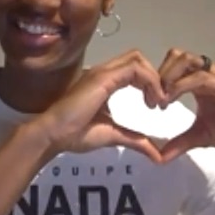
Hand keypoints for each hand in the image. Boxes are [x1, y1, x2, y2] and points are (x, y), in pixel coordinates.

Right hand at [33, 50, 169, 163]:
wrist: (53, 134)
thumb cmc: (75, 134)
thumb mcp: (113, 135)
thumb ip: (135, 140)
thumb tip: (157, 155)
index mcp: (104, 82)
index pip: (133, 68)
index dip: (150, 82)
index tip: (156, 105)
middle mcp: (103, 72)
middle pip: (137, 58)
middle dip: (155, 76)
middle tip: (160, 101)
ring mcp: (102, 72)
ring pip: (137, 59)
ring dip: (154, 77)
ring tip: (158, 101)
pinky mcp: (102, 78)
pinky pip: (134, 69)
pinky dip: (150, 81)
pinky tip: (152, 101)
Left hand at [156, 49, 214, 161]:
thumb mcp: (201, 137)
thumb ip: (179, 142)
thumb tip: (159, 157)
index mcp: (201, 81)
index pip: (173, 63)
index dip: (157, 77)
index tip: (148, 99)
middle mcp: (211, 73)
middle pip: (177, 55)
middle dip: (160, 72)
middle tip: (153, 96)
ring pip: (188, 60)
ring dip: (169, 76)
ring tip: (162, 99)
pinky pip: (203, 78)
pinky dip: (182, 86)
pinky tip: (172, 100)